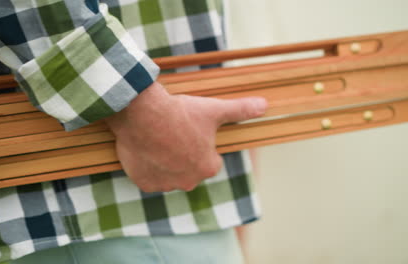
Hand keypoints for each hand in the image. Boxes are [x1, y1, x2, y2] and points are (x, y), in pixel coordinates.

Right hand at [105, 82, 266, 192]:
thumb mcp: (214, 110)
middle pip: (189, 168)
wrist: (142, 113)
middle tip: (173, 133)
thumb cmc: (181, 113)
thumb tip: (265, 105)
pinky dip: (147, 166)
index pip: (210, 160)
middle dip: (183, 155)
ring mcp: (165, 184)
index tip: (191, 130)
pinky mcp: (144, 183)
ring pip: (168, 173)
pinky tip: (146, 148)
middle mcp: (188, 182)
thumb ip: (241, 110)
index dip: (201, 144)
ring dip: (165, 162)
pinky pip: (149, 177)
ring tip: (158, 139)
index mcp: (208, 168)